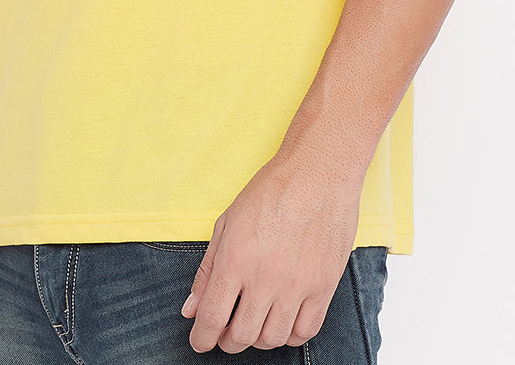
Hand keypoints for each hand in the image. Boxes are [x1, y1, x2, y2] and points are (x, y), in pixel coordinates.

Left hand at [180, 149, 360, 352]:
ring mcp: (297, 285)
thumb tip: (191, 309)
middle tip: (227, 331)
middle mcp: (265, 278)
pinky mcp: (324, 286)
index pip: (212, 317)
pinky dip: (289, 335)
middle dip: (228, 341)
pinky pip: (305, 332)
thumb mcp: (227, 222)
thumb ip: (207, 269)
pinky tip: (282, 319)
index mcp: (236, 259)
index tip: (200, 341)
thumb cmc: (270, 192)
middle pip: (241, 336)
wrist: (318, 173)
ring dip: (258, 338)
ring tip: (255, 321)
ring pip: (273, 338)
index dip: (201, 338)